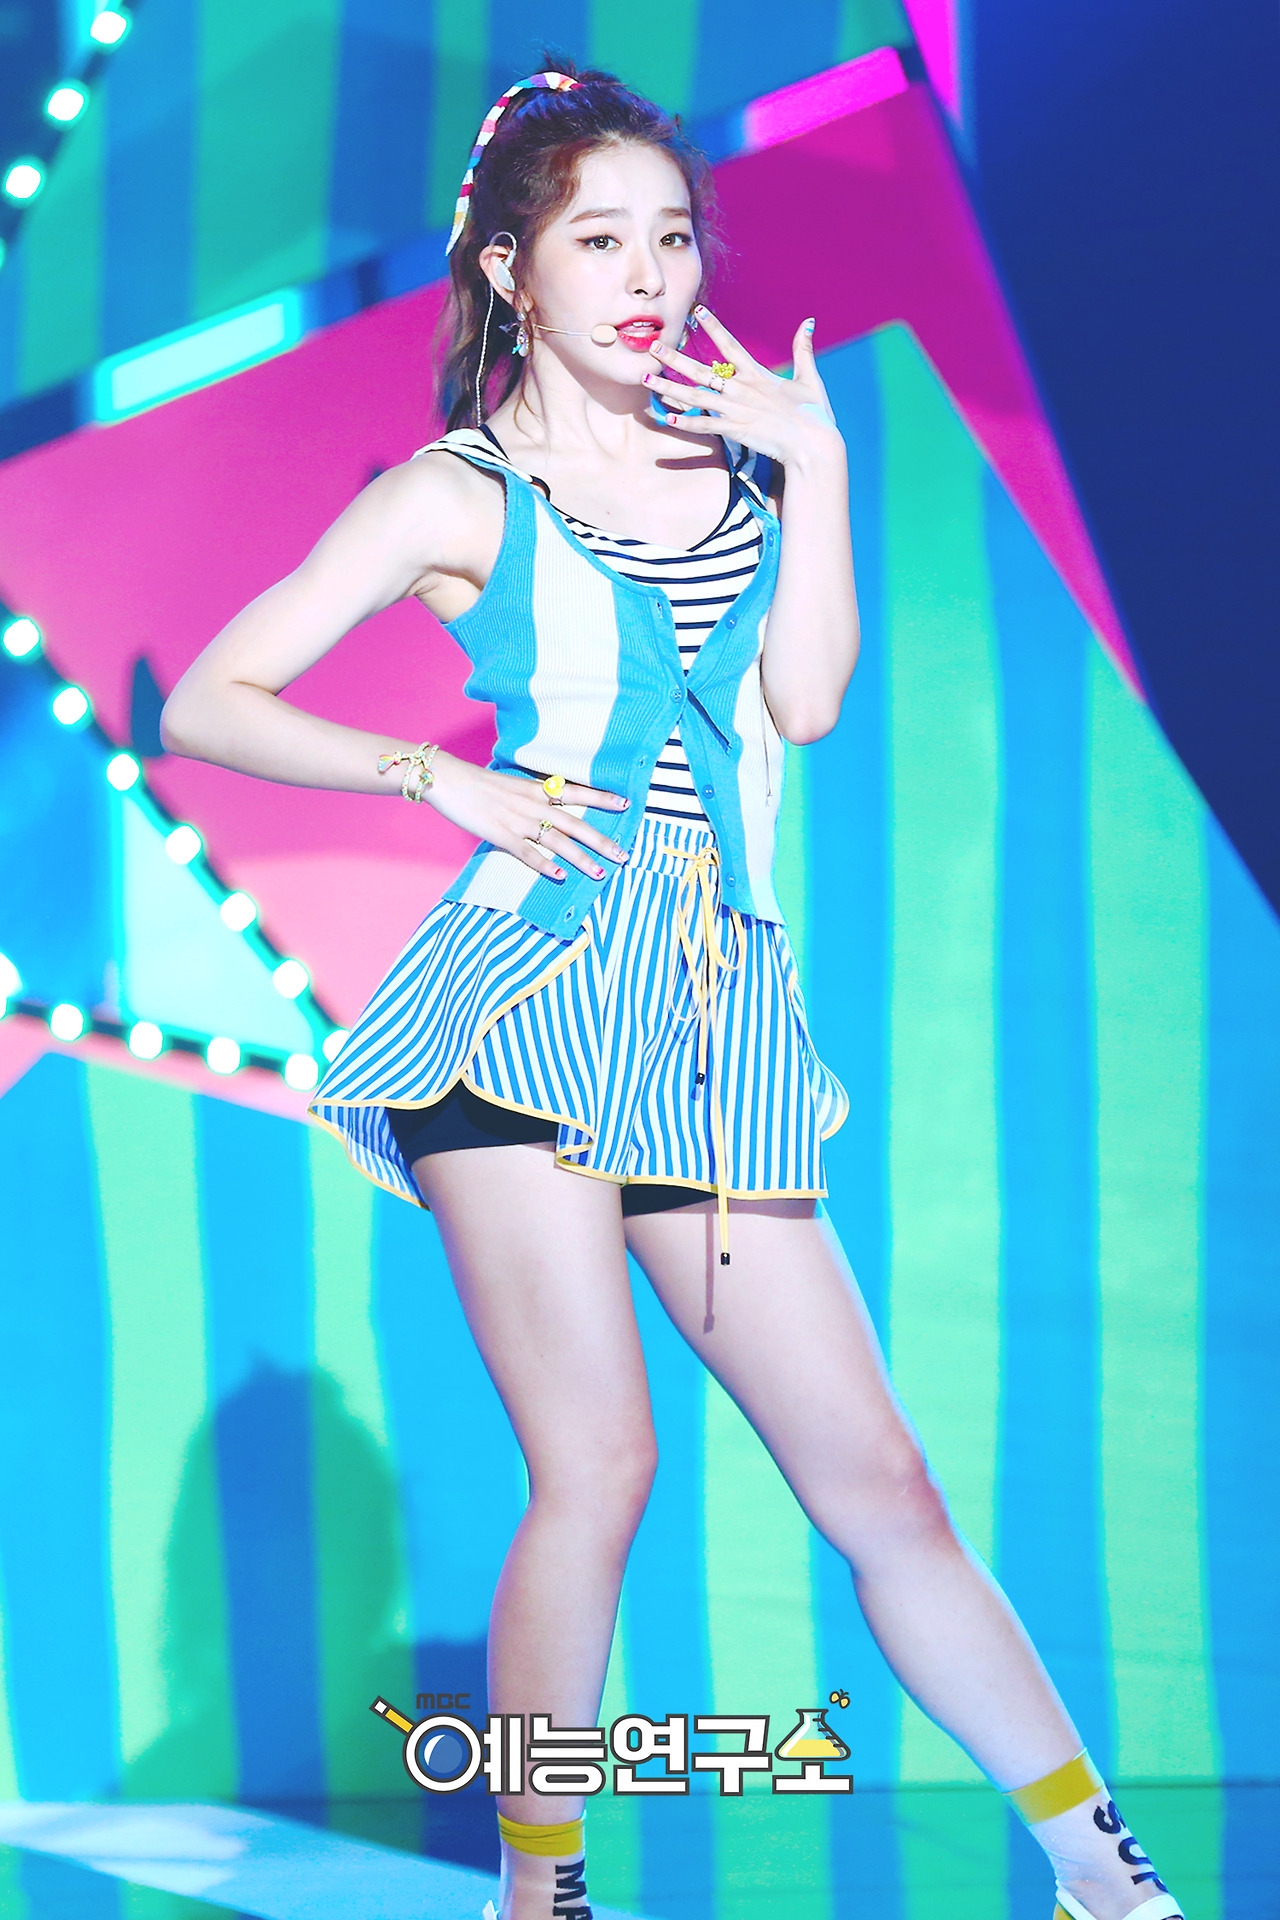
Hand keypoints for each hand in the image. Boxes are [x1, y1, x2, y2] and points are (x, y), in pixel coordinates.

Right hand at [426, 752, 629, 882]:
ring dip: (581, 858)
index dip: (602, 798)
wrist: (448, 779)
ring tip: (600, 873)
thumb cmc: (479, 782)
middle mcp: (533, 804)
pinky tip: (561, 877)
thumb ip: (534, 794)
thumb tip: (551, 802)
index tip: (626, 804)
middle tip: (624, 854)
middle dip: (602, 840)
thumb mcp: (513, 783)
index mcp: (537, 788)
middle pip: (575, 823)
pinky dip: (545, 865)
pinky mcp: (500, 835)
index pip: (578, 792)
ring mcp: (518, 820)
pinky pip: (528, 853)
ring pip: (557, 841)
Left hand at [643, 307, 841, 466]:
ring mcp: (735, 410)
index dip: (712, 327)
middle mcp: (741, 389)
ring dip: (668, 387)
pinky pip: (704, 426)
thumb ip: (803, 349)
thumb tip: (808, 321)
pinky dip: (686, 422)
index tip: (696, 312)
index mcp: (757, 374)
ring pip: (695, 396)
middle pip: (701, 369)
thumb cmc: (814, 414)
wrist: (814, 443)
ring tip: (646, 378)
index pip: (729, 345)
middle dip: (674, 357)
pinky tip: (666, 418)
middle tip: (652, 346)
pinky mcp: (735, 430)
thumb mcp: (810, 378)